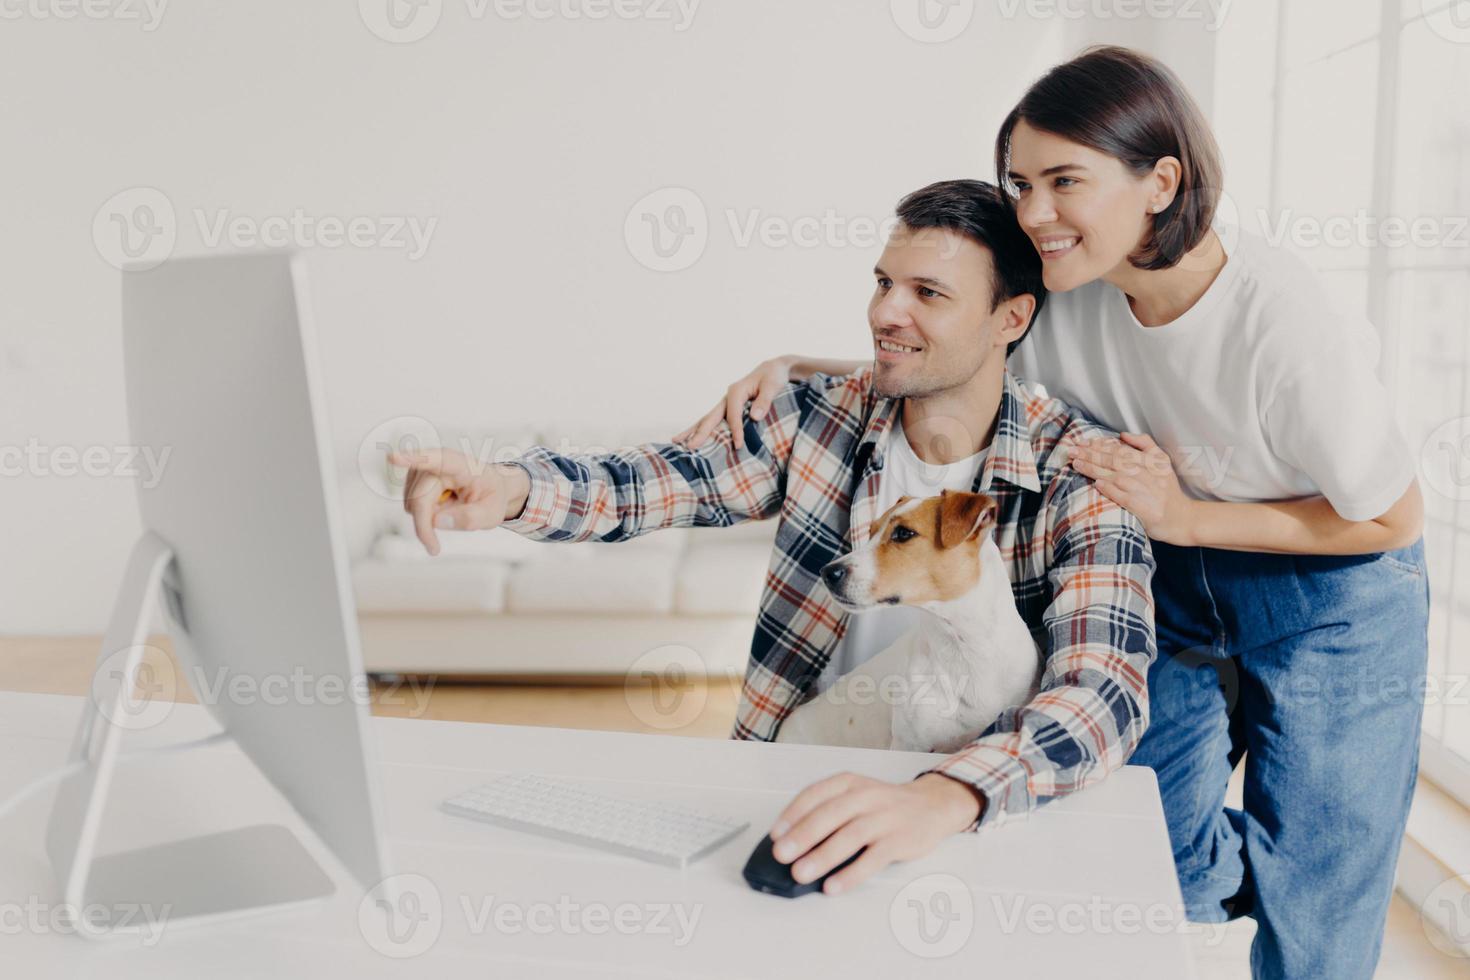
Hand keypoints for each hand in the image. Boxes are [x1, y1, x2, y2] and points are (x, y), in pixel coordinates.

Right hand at [388, 448, 531, 555]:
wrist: (489, 487)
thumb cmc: (491, 496)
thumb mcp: (492, 513)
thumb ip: (470, 518)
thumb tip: (436, 521)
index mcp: (463, 465)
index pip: (437, 460)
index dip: (414, 459)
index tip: (393, 457)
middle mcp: (438, 462)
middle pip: (419, 499)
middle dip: (424, 525)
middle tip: (434, 548)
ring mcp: (423, 469)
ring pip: (413, 505)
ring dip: (429, 517)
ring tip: (453, 509)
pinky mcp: (414, 479)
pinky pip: (411, 506)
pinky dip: (425, 515)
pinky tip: (442, 507)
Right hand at [672, 355, 794, 450]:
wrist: (774, 369)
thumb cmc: (774, 376)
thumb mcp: (773, 386)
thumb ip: (764, 401)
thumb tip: (754, 417)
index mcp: (736, 391)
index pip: (732, 415)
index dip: (735, 430)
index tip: (738, 445)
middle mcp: (728, 397)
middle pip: (711, 416)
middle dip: (700, 432)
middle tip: (689, 446)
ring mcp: (726, 403)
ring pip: (708, 418)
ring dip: (693, 430)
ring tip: (676, 441)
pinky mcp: (729, 408)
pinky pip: (715, 420)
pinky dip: (704, 429)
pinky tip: (694, 438)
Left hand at [765, 772, 982, 895]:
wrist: (932, 804)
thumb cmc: (884, 804)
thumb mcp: (856, 795)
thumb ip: (829, 811)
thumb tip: (793, 843)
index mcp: (849, 783)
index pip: (815, 794)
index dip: (793, 814)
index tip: (775, 834)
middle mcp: (866, 796)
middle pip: (830, 815)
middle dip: (802, 836)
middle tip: (781, 854)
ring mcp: (884, 818)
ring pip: (850, 836)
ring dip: (822, 856)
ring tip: (801, 873)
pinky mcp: (899, 840)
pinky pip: (873, 859)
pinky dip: (851, 873)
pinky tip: (833, 885)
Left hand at [1068, 432, 1197, 544]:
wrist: (1182, 519)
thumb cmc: (1167, 491)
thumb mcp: (1162, 462)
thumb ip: (1145, 445)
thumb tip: (1123, 434)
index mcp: (1153, 462)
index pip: (1122, 450)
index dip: (1100, 445)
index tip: (1082, 442)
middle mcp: (1150, 474)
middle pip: (1116, 461)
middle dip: (1091, 454)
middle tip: (1072, 450)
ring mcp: (1147, 492)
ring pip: (1117, 476)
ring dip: (1095, 469)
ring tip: (1077, 464)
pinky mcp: (1144, 509)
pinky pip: (1124, 497)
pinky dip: (1111, 490)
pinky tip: (1097, 484)